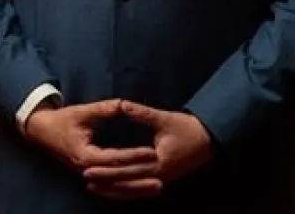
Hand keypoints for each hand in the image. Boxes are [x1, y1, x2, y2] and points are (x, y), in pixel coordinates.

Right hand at [24, 98, 157, 178]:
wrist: (41, 131)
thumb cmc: (62, 120)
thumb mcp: (81, 112)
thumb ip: (103, 109)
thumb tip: (123, 104)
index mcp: (85, 155)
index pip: (114, 158)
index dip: (134, 155)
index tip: (152, 152)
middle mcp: (87, 169)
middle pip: (117, 178)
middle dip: (139, 180)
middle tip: (161, 182)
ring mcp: (87, 174)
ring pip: (115, 186)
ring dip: (136, 189)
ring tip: (157, 188)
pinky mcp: (90, 174)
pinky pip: (110, 184)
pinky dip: (126, 187)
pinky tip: (142, 189)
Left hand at [82, 100, 213, 199]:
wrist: (209, 139)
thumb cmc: (187, 127)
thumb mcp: (164, 118)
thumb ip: (142, 113)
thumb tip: (122, 104)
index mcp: (158, 162)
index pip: (127, 169)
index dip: (107, 170)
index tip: (88, 168)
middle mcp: (158, 176)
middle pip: (127, 183)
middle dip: (105, 182)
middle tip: (85, 179)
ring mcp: (161, 179)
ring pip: (132, 190)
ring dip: (113, 190)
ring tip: (93, 188)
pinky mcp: (162, 178)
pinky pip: (140, 189)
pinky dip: (125, 190)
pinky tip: (113, 189)